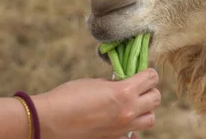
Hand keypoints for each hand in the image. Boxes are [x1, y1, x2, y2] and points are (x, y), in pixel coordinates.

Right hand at [33, 68, 160, 138]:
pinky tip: (121, 121)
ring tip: (133, 105)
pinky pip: (132, 135)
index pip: (152, 78)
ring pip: (150, 119)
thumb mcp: (94, 82)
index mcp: (123, 92)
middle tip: (138, 88)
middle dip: (149, 90)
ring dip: (145, 110)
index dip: (148, 73)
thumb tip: (122, 83)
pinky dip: (132, 128)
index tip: (142, 73)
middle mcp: (128, 111)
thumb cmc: (68, 96)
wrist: (50, 120)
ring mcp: (122, 128)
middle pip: (156, 98)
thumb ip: (113, 83)